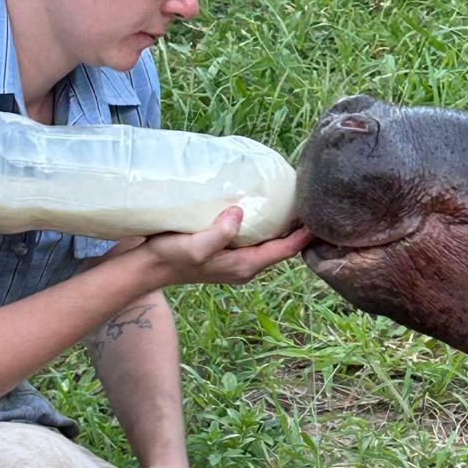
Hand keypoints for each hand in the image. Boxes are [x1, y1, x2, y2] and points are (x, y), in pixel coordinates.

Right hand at [141, 208, 312, 287]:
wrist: (146, 266)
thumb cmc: (170, 257)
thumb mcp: (195, 246)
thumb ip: (219, 232)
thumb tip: (240, 213)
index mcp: (245, 265)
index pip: (285, 249)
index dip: (304, 234)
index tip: (321, 216)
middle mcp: (245, 265)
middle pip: (282, 246)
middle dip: (297, 228)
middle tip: (310, 201)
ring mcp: (235, 260)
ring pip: (269, 242)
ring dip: (281, 225)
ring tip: (292, 201)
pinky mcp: (225, 252)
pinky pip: (253, 238)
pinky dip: (263, 224)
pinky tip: (262, 206)